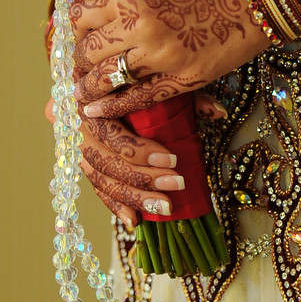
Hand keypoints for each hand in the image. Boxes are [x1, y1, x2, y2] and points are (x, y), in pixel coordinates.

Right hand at [45, 90, 226, 226]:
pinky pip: (98, 189)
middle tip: (177, 184)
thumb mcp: (161, 82)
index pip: (112, 132)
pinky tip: (135, 221)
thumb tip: (219, 112)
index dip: (140, 150)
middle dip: (143, 177)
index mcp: (96, 101)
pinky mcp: (86, 165)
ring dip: (134, 196)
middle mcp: (82, 126)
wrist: (102, 80)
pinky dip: (115, 206)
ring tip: (166, 206)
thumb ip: (188, 96)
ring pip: (102, 179)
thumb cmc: (135, 80)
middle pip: (107, 160)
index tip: (172, 159)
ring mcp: (81, 147)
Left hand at [70, 0, 269, 120]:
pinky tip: (97, 110)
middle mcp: (140, 25)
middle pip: (87, 50)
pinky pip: (138, 98)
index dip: (75, 26)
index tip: (78, 32)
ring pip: (106, 77)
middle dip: (81, 58)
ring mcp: (161, 55)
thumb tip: (108, 7)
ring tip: (81, 91)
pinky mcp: (184, 78)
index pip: (81, 14)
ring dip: (90, 85)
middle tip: (82, 62)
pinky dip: (114, 106)